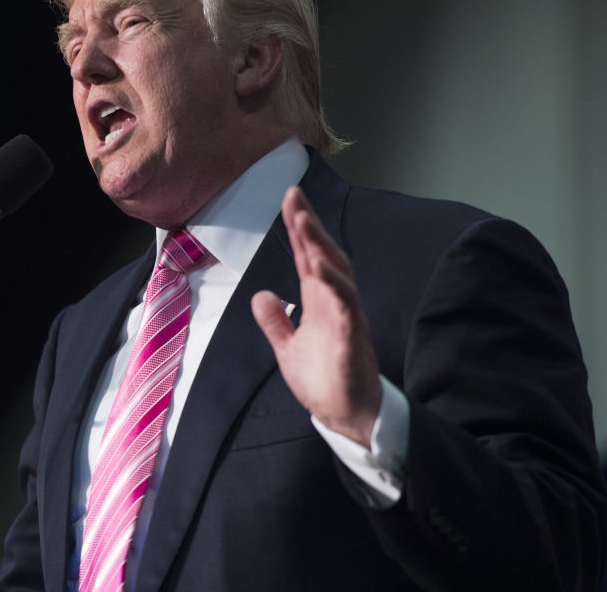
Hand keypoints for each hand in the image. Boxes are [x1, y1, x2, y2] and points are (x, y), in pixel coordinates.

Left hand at [251, 186, 380, 446]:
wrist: (346, 416)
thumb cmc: (323, 379)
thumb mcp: (287, 348)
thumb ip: (275, 321)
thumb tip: (261, 295)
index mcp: (319, 301)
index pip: (308, 257)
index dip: (300, 228)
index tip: (290, 197)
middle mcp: (334, 303)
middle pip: (325, 256)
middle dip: (310, 226)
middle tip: (294, 197)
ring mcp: (346, 319)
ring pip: (337, 276)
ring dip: (321, 249)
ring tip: (304, 224)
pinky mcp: (352, 341)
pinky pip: (346, 309)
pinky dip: (334, 288)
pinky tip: (320, 272)